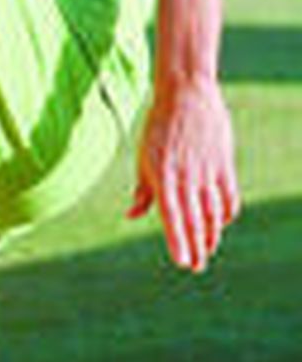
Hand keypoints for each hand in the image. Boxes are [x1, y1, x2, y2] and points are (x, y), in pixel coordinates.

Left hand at [127, 75, 239, 271]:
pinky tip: (219, 224)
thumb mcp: (144, 157)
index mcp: (162, 175)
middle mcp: (186, 177)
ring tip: (206, 250)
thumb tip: (131, 216)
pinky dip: (225, 214)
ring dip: (210, 234)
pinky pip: (228, 198)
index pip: (171, 217)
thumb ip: (142, 190)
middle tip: (195, 267)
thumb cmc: (157, 126)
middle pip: (194, 220)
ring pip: (212, 213)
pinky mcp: (224, 165)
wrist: (186, 94)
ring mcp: (207, 171)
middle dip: (195, 247)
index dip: (178, 242)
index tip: (182, 263)